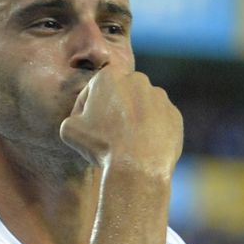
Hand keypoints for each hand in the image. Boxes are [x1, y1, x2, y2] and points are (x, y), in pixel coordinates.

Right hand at [59, 69, 182, 178]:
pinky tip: (141, 150)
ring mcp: (159, 97)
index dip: (85, 110)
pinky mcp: (174, 115)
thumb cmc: (101, 146)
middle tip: (106, 137)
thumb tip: (81, 117)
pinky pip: (158, 123)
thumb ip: (73, 115)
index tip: (85, 130)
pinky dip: (150, 133)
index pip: (92, 90)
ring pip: (141, 108)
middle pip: (119, 96)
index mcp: (109, 76)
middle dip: (112, 111)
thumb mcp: (69, 130)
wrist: (137, 167)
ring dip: (133, 121)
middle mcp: (137, 80)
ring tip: (125, 146)